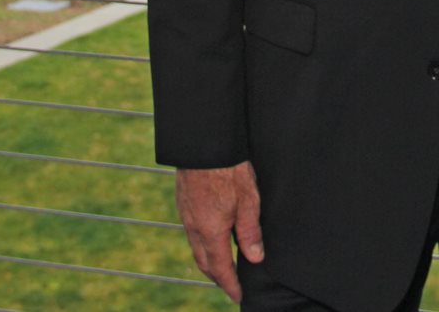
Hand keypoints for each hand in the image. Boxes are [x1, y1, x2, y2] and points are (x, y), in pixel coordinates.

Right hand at [175, 162, 264, 302]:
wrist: (204, 143)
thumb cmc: (229, 169)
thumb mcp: (249, 200)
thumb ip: (250, 231)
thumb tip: (255, 258)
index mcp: (211, 231)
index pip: (220, 268)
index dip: (229, 284)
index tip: (238, 296)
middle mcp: (195, 227)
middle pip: (204, 262)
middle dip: (217, 277)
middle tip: (230, 286)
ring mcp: (186, 215)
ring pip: (196, 247)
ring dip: (208, 261)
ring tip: (221, 266)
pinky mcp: (184, 203)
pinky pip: (191, 232)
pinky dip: (202, 243)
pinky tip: (210, 238)